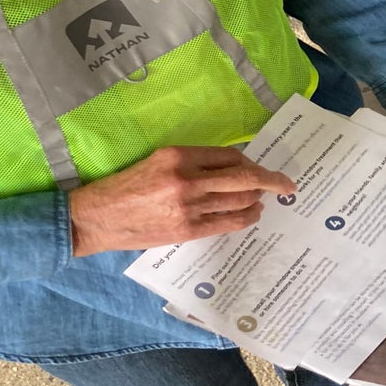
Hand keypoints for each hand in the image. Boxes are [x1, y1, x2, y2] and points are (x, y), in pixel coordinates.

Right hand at [68, 146, 295, 256]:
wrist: (97, 217)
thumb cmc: (125, 185)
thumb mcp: (156, 160)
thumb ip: (191, 161)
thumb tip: (230, 167)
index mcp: (178, 155)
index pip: (229, 156)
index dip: (249, 163)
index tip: (258, 167)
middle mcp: (187, 178)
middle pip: (243, 178)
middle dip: (271, 180)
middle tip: (288, 184)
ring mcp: (189, 207)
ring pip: (239, 201)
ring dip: (257, 200)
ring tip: (264, 199)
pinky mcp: (187, 230)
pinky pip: (227, 223)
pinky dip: (246, 217)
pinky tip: (253, 214)